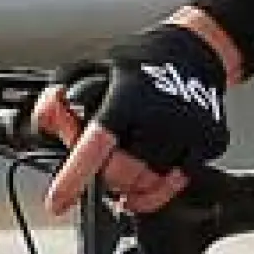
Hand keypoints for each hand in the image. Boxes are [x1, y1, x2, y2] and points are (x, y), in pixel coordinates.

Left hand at [41, 22, 231, 218]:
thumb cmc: (141, 61)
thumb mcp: (91, 65)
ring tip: (124, 167)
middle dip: (103, 177)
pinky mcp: (209, 142)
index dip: (74, 176)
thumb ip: (60, 96)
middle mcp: (161, 112)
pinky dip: (155, 193)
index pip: (96, 142)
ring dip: (129, 185)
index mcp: (128, 92)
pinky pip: (176, 186)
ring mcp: (189, 129)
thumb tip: (44, 125)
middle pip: (121, 172)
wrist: (196, 52)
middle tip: (101, 168)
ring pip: (147, 184)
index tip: (57, 201)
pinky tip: (143, 184)